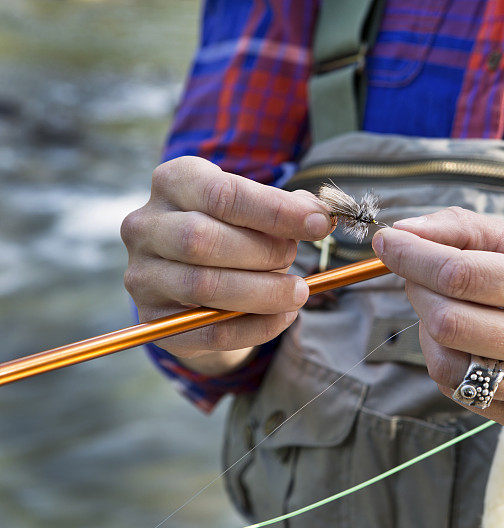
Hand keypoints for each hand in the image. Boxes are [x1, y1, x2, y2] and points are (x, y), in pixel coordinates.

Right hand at [121, 157, 332, 362]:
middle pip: (203, 240)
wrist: (194, 281)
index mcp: (174, 182)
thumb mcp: (256, 209)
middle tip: (294, 258)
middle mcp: (146, 226)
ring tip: (297, 292)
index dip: (276, 211)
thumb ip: (289, 208)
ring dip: (263, 292)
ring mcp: (143, 275)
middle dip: (263, 252)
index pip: (222, 193)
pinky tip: (282, 316)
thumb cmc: (232, 232)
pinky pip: (210, 330)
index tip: (320, 224)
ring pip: (204, 286)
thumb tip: (320, 215)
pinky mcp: (155, 321)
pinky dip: (256, 326)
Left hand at [373, 207, 503, 455]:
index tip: (385, 242)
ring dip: (426, 327)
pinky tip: (463, 339)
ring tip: (442, 306)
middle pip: (449, 323)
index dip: (412, 257)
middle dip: (416, 290)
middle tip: (416, 273)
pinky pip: (458, 390)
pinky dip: (444, 358)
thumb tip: (399, 233)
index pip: (461, 275)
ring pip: (446, 364)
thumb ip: (459, 228)